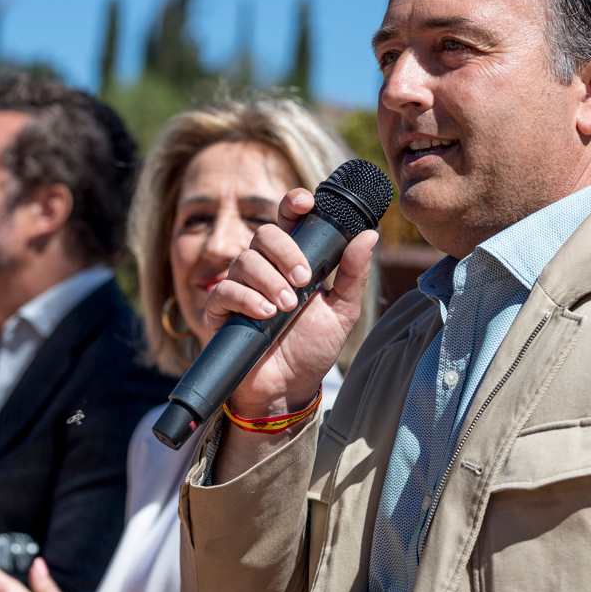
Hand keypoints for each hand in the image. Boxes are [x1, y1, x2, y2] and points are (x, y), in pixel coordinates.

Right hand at [206, 187, 377, 415]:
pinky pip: (225, 290)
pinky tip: (266, 314)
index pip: (288, 220)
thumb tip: (369, 234)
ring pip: (245, 260)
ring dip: (270, 280)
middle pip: (264, 234)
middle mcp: (265, 267)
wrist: (288, 388)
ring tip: (287, 306)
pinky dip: (248, 299)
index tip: (306, 203)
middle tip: (304, 281)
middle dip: (286, 252)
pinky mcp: (220, 310)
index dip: (293, 204)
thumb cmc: (312, 347)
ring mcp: (240, 287)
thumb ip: (353, 274)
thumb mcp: (342, 311)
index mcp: (293, 260)